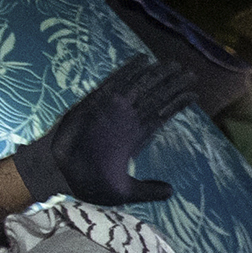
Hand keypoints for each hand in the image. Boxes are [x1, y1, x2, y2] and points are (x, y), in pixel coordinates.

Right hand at [16, 57, 196, 204]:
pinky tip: (142, 60)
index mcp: (134, 138)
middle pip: (155, 98)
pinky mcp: (96, 103)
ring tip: (174, 64)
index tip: (194, 95)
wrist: (57, 173)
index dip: (177, 104)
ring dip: (156, 75)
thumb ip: (147, 191)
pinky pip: (114, 83)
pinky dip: (128, 71)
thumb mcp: (122, 192)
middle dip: (172, 85)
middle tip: (191, 74)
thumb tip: (171, 192)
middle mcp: (126, 121)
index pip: (160, 115)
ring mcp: (112, 110)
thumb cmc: (86, 182)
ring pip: (139, 88)